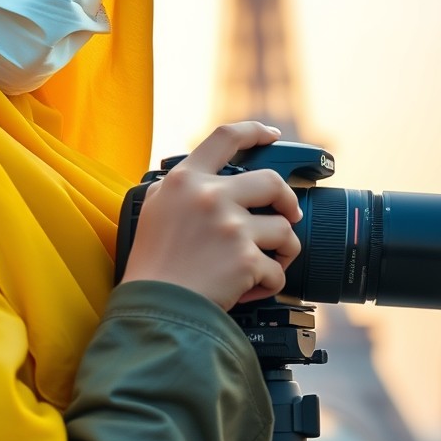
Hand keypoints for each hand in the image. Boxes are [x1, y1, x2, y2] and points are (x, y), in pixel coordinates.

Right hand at [120, 122, 301, 310]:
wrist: (155, 309)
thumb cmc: (152, 266)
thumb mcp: (153, 210)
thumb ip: (176, 188)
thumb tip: (197, 178)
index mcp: (185, 180)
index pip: (226, 137)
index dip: (255, 131)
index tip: (271, 136)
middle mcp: (210, 197)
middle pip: (272, 182)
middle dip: (287, 200)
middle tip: (288, 214)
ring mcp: (230, 227)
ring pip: (284, 229)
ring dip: (283, 250)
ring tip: (267, 264)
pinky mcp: (246, 260)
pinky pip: (277, 270)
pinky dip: (269, 284)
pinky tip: (251, 290)